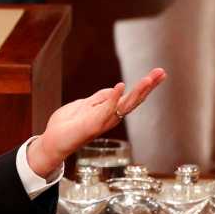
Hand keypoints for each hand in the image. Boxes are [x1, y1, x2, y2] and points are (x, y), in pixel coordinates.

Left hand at [26, 68, 166, 178]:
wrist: (53, 141)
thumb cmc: (67, 125)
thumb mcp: (84, 105)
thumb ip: (99, 98)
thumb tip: (116, 88)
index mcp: (110, 111)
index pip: (132, 96)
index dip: (145, 86)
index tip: (159, 73)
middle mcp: (110, 117)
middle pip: (134, 100)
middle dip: (148, 86)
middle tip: (161, 72)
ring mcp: (103, 121)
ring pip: (125, 105)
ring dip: (137, 91)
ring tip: (149, 79)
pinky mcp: (93, 124)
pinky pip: (105, 109)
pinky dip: (113, 98)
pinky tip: (120, 86)